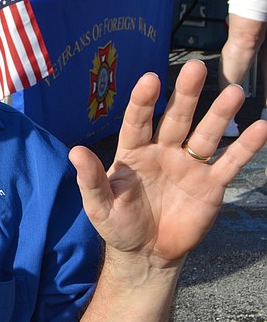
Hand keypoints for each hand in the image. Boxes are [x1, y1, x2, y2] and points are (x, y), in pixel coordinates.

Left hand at [69, 60, 266, 268]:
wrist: (147, 254)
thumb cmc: (118, 225)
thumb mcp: (99, 206)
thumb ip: (90, 179)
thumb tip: (74, 152)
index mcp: (133, 152)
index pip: (137, 121)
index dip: (143, 101)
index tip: (150, 79)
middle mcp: (163, 151)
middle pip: (175, 118)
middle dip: (185, 94)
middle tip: (195, 67)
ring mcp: (188, 166)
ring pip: (206, 134)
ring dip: (219, 114)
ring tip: (234, 91)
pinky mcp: (210, 185)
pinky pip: (230, 163)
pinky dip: (246, 147)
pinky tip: (261, 127)